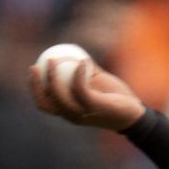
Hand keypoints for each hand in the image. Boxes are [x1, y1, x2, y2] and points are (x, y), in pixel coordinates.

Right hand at [29, 55, 143, 132]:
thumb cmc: (113, 96)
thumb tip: (68, 52)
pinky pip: (81, 89)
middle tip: (36, 65)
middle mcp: (73, 116)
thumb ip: (81, 70)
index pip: (45, 104)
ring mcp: (84, 114)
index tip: (33, 68)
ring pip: (60, 98)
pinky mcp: (96, 107)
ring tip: (54, 59)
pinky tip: (81, 61)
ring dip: (53, 78)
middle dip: (36, 86)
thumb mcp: (94, 81)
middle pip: (46, 104)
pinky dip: (78, 74)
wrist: (135, 112)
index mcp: (70, 111)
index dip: (34, 88)